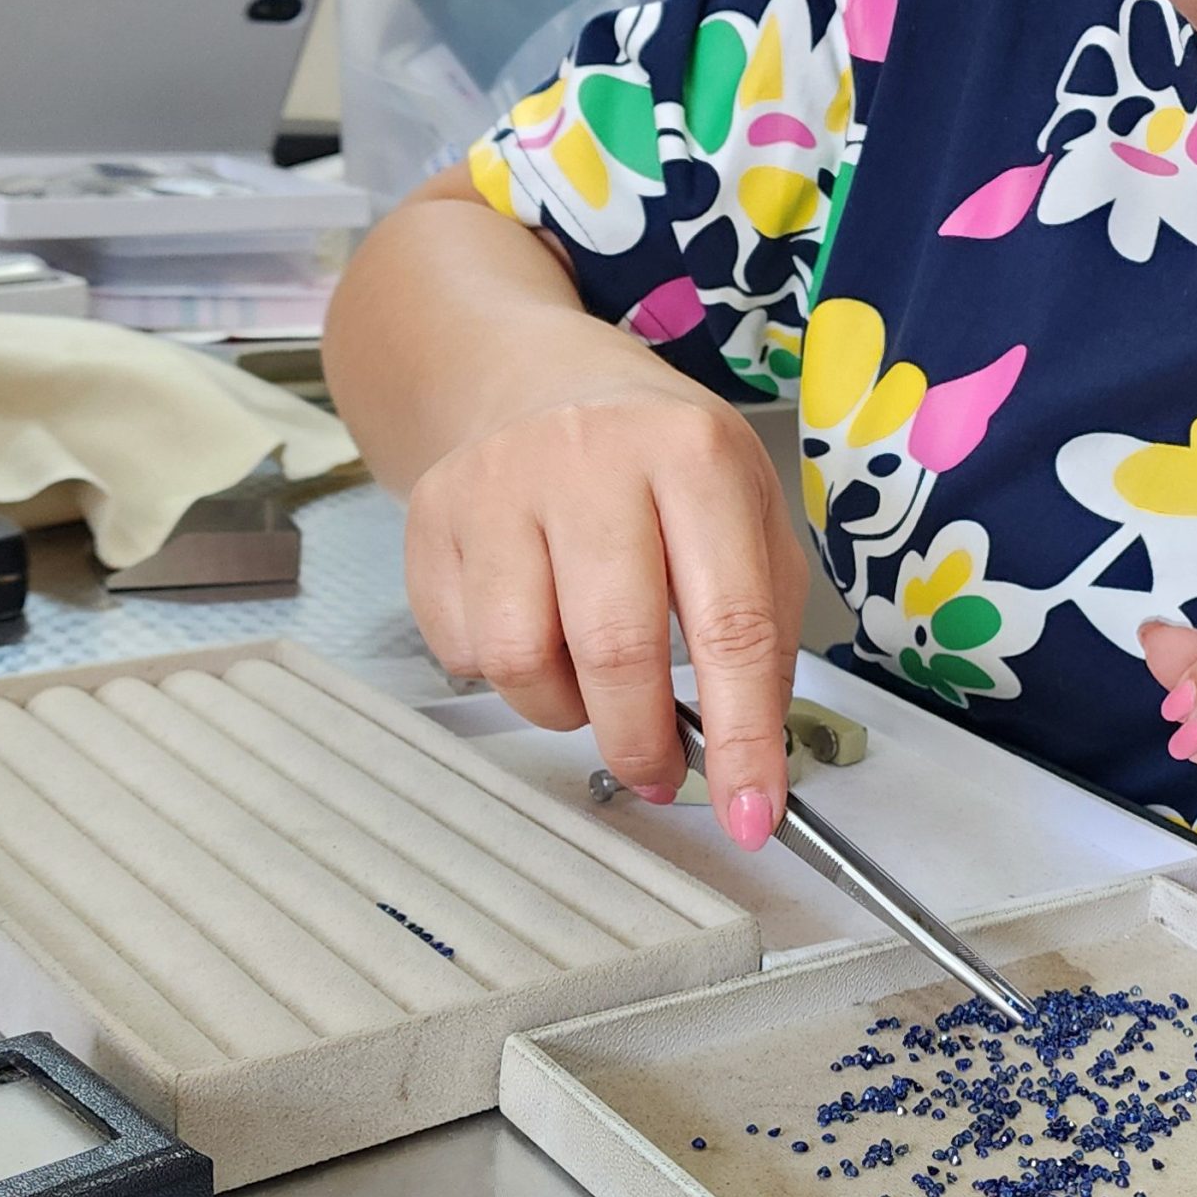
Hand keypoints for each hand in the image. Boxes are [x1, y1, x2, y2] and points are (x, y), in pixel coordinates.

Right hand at [405, 364, 807, 848]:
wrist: (539, 383)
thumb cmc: (662, 465)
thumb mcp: (751, 515)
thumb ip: (766, 630)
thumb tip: (754, 753)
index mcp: (694, 455)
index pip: (730, 622)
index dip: (744, 735)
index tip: (753, 814)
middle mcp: (590, 457)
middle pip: (614, 649)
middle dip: (643, 742)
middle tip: (661, 770)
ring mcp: (498, 482)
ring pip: (522, 661)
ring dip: (566, 710)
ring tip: (592, 684)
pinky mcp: (431, 513)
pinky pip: (464, 648)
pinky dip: (506, 674)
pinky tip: (536, 628)